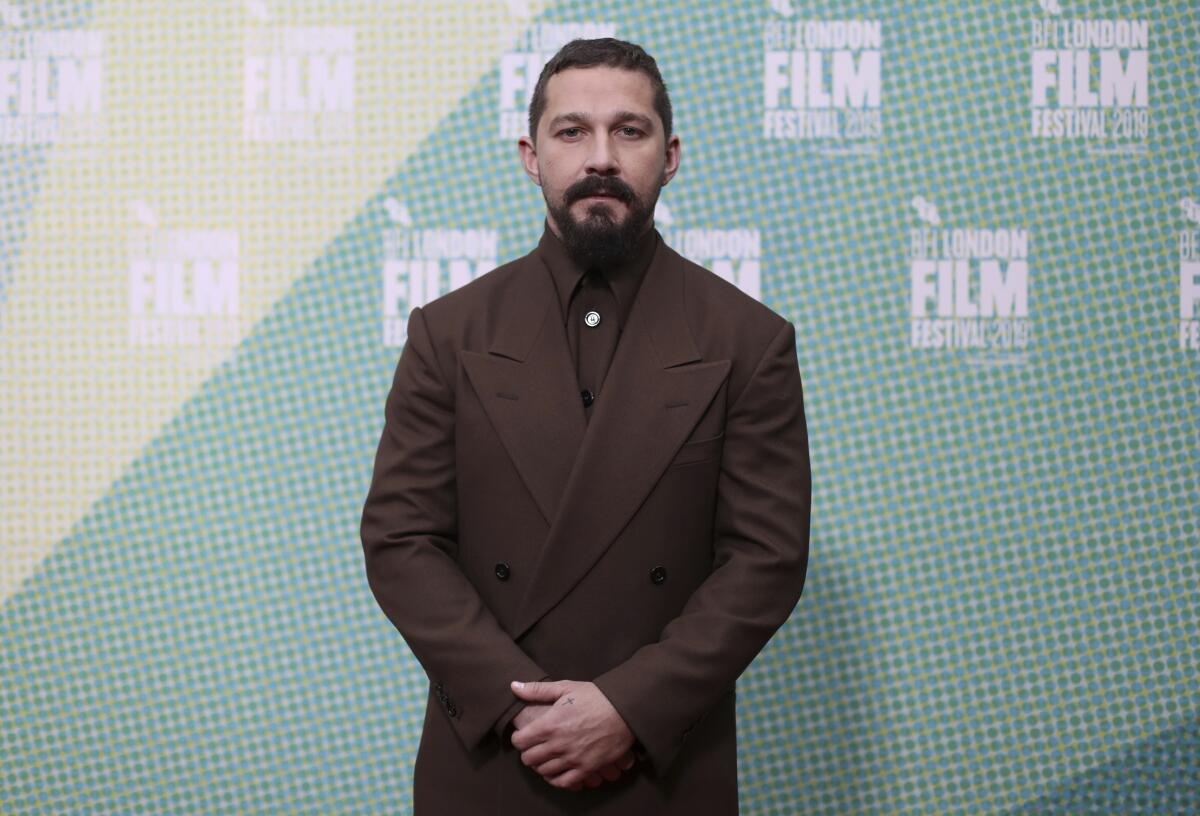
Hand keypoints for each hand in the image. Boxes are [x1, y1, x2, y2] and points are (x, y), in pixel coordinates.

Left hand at [509, 679, 636, 790]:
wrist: (625, 710)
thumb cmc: (595, 696)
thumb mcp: (565, 687)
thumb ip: (537, 690)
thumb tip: (514, 686)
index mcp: (550, 724)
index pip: (520, 741)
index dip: (519, 738)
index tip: (524, 735)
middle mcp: (558, 744)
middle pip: (529, 759)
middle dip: (528, 753)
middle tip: (534, 747)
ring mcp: (573, 758)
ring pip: (544, 771)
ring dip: (541, 765)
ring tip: (546, 757)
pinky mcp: (587, 768)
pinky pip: (564, 782)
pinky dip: (557, 779)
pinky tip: (558, 771)